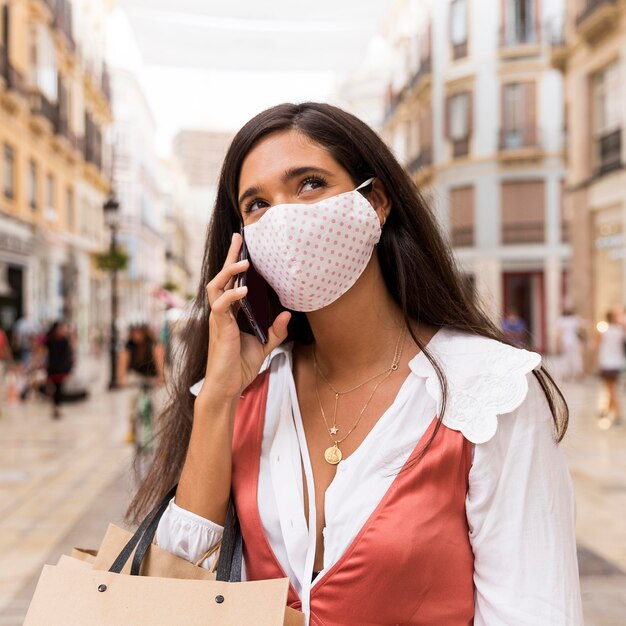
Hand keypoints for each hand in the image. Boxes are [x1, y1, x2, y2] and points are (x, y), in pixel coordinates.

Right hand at [198, 233, 290, 404]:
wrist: (228, 387)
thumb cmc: (240, 366)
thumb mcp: (264, 345)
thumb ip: (276, 330)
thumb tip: (288, 314)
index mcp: (231, 312)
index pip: (232, 281)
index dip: (236, 262)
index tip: (243, 244)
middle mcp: (222, 312)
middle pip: (221, 276)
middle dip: (230, 256)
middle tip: (239, 238)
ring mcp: (218, 319)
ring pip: (216, 286)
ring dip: (229, 271)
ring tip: (244, 261)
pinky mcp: (219, 328)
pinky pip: (220, 306)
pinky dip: (231, 295)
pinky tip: (243, 289)